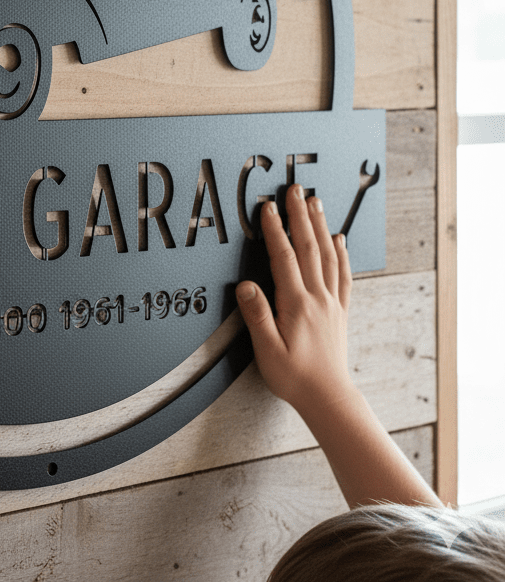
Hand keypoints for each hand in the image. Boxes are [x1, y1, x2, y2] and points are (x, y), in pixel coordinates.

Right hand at [236, 186, 354, 415]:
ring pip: (327, 255)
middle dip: (300, 216)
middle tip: (295, 190)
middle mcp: (317, 298)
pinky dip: (340, 253)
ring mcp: (331, 302)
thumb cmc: (294, 376)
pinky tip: (338, 239)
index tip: (267, 206)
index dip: (274, 230)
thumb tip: (245, 285)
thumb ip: (256, 316)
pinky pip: (342, 275)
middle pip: (308, 247)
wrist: (329, 397)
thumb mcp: (267, 350)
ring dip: (319, 226)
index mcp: (297, 304)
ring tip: (314, 202)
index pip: (283, 257)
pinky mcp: (339, 310)